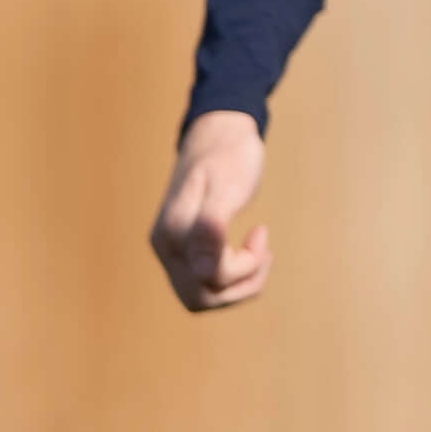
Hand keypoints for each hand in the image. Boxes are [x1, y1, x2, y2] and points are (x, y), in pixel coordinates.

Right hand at [153, 109, 272, 309]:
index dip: (243, 266)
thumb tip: (203, 271)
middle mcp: (166, 247)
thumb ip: (212, 227)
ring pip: (203, 297)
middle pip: (202, 298)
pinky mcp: (184, 251)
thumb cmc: (229, 154)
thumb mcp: (228, 186)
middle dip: (242, 282)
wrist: (218, 133)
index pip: (209, 279)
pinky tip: (249, 253)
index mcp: (173, 233)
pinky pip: (205, 285)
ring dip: (239, 284)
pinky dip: (233, 278)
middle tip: (263, 248)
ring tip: (260, 252)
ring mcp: (171, 251)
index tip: (261, 231)